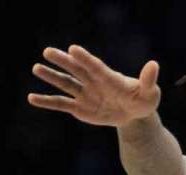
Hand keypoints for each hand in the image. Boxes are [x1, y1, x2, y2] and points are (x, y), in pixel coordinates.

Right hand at [28, 45, 160, 127]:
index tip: (73, 49)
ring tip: (36, 68)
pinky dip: (47, 102)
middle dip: (63, 61)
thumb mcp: (149, 93)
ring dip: (51, 76)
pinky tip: (32, 98)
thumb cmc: (143, 100)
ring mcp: (85, 94)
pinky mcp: (79, 108)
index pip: (95, 67)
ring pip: (65, 84)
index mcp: (109, 78)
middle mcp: (94, 82)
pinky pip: (61, 104)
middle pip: (76, 70)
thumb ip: (148, 80)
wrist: (134, 114)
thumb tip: (154, 65)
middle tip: (48, 51)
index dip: (85, 59)